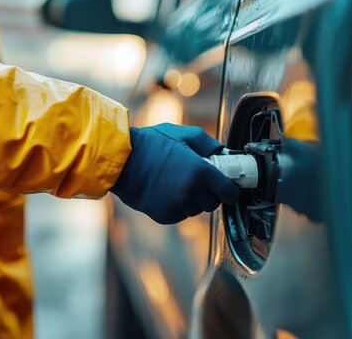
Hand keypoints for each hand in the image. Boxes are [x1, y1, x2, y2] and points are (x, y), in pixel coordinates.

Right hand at [110, 123, 239, 223]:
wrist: (122, 162)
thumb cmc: (150, 145)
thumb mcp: (181, 134)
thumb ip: (206, 143)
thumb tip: (221, 152)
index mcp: (201, 172)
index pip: (229, 192)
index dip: (229, 190)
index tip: (227, 188)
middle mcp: (192, 192)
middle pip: (213, 203)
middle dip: (209, 194)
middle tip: (196, 181)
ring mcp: (178, 206)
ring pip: (196, 210)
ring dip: (192, 200)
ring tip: (176, 184)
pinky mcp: (166, 216)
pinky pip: (181, 215)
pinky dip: (177, 207)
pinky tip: (166, 192)